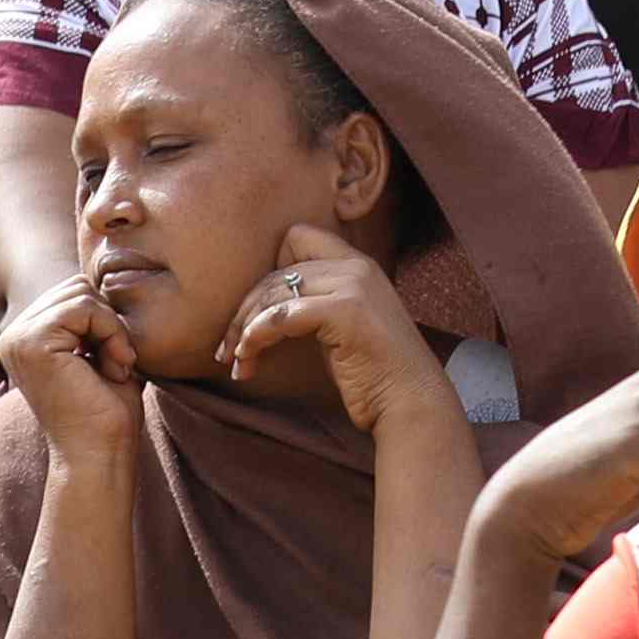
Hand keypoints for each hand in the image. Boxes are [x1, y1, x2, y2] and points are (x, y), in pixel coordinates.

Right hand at [0, 275, 144, 468]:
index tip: (115, 362)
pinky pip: (85, 307)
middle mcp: (13, 334)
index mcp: (25, 336)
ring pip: (83, 294)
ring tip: (112, 368)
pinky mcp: (31, 343)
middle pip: (78, 286)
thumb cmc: (106, 411)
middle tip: (116, 365)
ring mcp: (17, 337)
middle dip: (109, 322)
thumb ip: (93, 317)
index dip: (106, 320)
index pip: (75, 291)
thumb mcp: (98, 351)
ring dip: (112, 330)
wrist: (99, 455)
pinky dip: (111, 332)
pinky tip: (112, 368)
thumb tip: (105, 277)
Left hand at [220, 223, 438, 435]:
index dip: (270, 270)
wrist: (411, 402)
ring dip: (243, 329)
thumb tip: (266, 306)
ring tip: (236, 360)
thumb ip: (316, 305)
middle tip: (227, 348)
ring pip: (273, 293)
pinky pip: (282, 315)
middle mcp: (356, 266)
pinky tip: (248, 359)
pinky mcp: (345, 311)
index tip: (258, 311)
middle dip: (244, 310)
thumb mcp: (344, 327)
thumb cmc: (374, 374)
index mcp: (358, 264)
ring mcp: (352, 285)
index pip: (297, 237)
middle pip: (275, 271)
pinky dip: (256, 336)